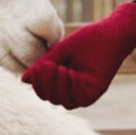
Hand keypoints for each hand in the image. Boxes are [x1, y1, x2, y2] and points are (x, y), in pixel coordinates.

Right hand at [21, 0, 135, 108]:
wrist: (112, 32)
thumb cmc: (87, 40)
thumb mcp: (61, 52)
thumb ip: (44, 65)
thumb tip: (24, 79)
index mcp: (63, 82)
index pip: (44, 92)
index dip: (38, 84)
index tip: (38, 68)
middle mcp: (74, 90)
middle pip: (52, 99)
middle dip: (46, 84)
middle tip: (47, 66)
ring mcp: (86, 92)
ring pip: (65, 102)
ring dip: (58, 86)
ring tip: (59, 68)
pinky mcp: (97, 90)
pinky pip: (80, 98)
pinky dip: (72, 87)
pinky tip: (70, 73)